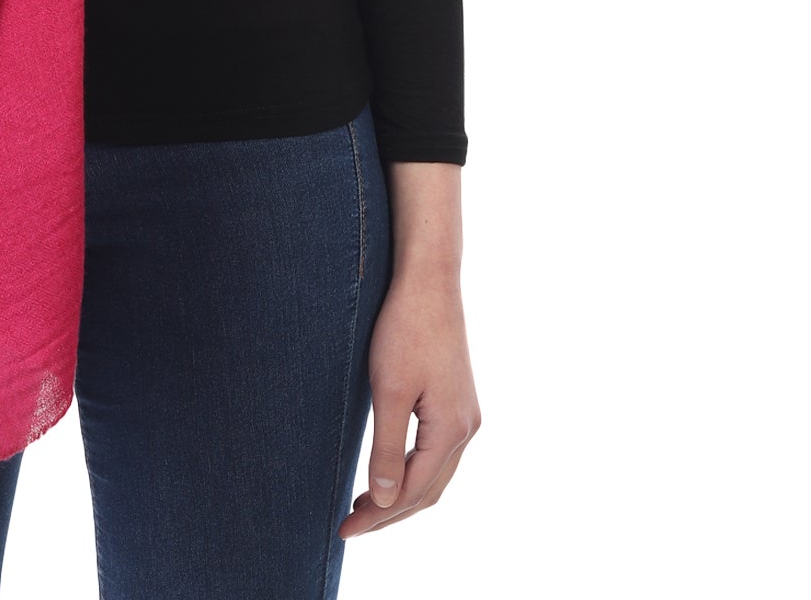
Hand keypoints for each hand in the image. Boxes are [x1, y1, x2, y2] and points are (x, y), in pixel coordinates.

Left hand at [338, 267, 480, 539]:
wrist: (429, 280)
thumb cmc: (405, 329)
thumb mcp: (388, 391)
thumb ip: (387, 449)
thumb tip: (385, 501)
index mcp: (451, 430)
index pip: (412, 493)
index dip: (378, 517)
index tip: (344, 530)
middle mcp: (467, 428)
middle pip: (429, 491)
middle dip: (390, 513)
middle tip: (350, 526)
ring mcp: (466, 414)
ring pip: (435, 474)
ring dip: (403, 495)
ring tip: (365, 506)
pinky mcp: (457, 399)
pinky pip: (437, 452)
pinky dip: (414, 471)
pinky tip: (391, 470)